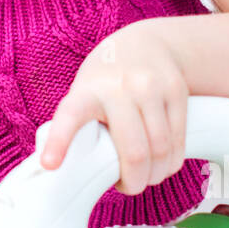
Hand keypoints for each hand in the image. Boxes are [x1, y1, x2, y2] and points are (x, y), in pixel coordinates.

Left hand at [38, 22, 189, 194]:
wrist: (144, 42)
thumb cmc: (107, 78)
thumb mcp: (85, 92)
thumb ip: (81, 125)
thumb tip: (70, 169)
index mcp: (87, 92)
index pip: (70, 117)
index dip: (59, 142)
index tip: (50, 164)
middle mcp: (119, 87)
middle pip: (134, 152)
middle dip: (134, 182)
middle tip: (129, 186)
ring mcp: (151, 87)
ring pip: (161, 151)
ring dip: (155, 175)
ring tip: (147, 176)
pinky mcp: (176, 91)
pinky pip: (178, 141)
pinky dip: (171, 162)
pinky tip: (163, 164)